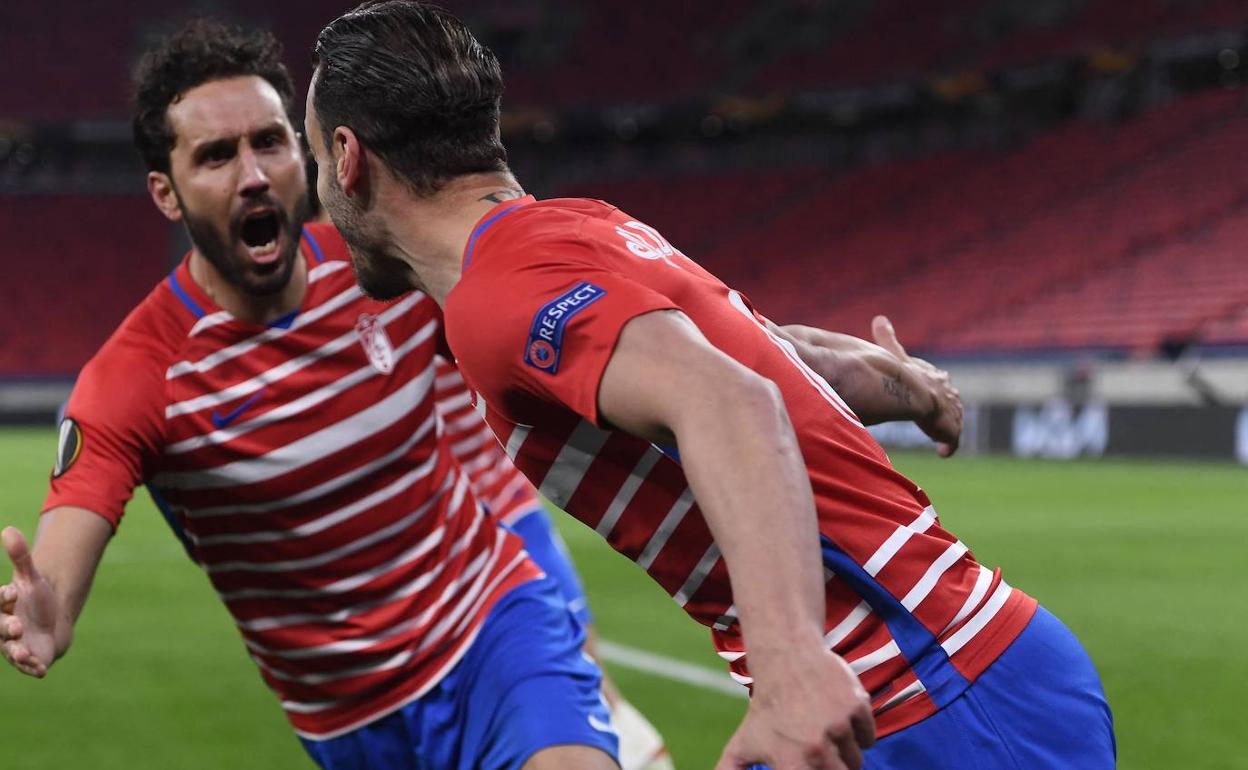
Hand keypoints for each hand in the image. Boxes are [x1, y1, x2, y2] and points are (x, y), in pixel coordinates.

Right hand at [1, 527, 58, 676]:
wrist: (53, 623)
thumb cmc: (37, 600)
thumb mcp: (31, 578)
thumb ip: (20, 557)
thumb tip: (8, 528)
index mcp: (2, 608)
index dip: (1, 598)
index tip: (11, 591)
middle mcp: (3, 629)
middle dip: (5, 628)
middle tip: (16, 625)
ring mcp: (15, 646)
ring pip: (11, 651)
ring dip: (16, 652)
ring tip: (24, 652)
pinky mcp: (30, 660)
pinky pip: (28, 666)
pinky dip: (33, 669)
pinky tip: (41, 670)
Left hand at [716, 649, 875, 769]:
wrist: (785, 659)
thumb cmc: (765, 707)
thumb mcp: (743, 744)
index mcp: (790, 765)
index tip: (811, 757)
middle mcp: (816, 750)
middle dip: (832, 767)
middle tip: (818, 747)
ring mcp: (839, 727)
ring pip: (856, 760)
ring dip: (846, 751)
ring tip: (824, 729)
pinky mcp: (857, 707)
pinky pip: (869, 737)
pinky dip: (860, 732)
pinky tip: (838, 715)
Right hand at [871, 316, 961, 456]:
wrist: (915, 392)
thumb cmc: (904, 374)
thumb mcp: (894, 354)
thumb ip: (888, 338)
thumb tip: (878, 317)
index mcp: (937, 377)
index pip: (940, 382)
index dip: (935, 390)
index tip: (930, 397)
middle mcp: (949, 394)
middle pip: (952, 402)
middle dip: (947, 411)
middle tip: (937, 420)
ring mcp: (952, 413)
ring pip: (954, 422)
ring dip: (947, 430)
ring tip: (939, 440)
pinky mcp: (951, 430)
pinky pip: (952, 441)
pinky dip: (947, 447)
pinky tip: (942, 453)